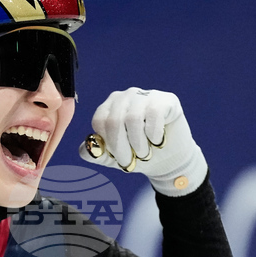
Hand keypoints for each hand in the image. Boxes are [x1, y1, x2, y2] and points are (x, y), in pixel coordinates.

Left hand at [79, 87, 207, 195]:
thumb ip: (95, 154)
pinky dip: (154, 134)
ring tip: (146, 152)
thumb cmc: (139, 155)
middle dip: (122, 148)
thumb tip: (85, 149)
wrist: (169, 160)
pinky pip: (154, 114)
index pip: (99, 121)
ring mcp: (144, 95)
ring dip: (139, 143)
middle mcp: (124, 97)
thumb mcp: (114, 158)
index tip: (118, 158)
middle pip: (114, 121)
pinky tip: (158, 140)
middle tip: (132, 160)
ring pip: (133, 119)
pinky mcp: (165, 99)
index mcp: (108, 108)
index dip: (108, 144)